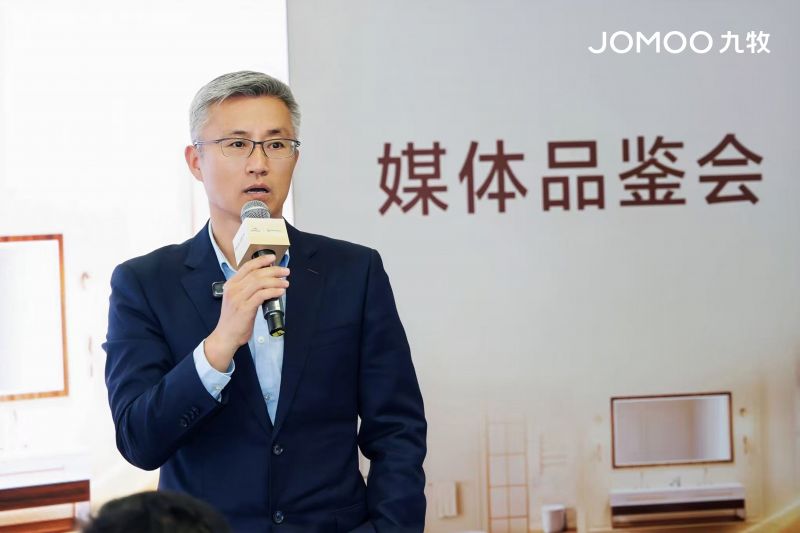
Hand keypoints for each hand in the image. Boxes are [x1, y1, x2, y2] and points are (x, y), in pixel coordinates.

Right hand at [204, 254, 289, 370]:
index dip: (261, 260)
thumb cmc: (234, 319)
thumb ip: (247, 289)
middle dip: (273, 270)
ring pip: (260, 283)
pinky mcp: (245, 308)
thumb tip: (267, 281)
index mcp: (231, 284)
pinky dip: (273, 292)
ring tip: (285, 283)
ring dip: (276, 281)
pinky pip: (262, 295)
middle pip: (256, 274)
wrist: (226, 336)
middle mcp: (233, 289)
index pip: (247, 267)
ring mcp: (238, 298)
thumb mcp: (237, 299)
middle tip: (285, 271)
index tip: (273, 258)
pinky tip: (280, 292)